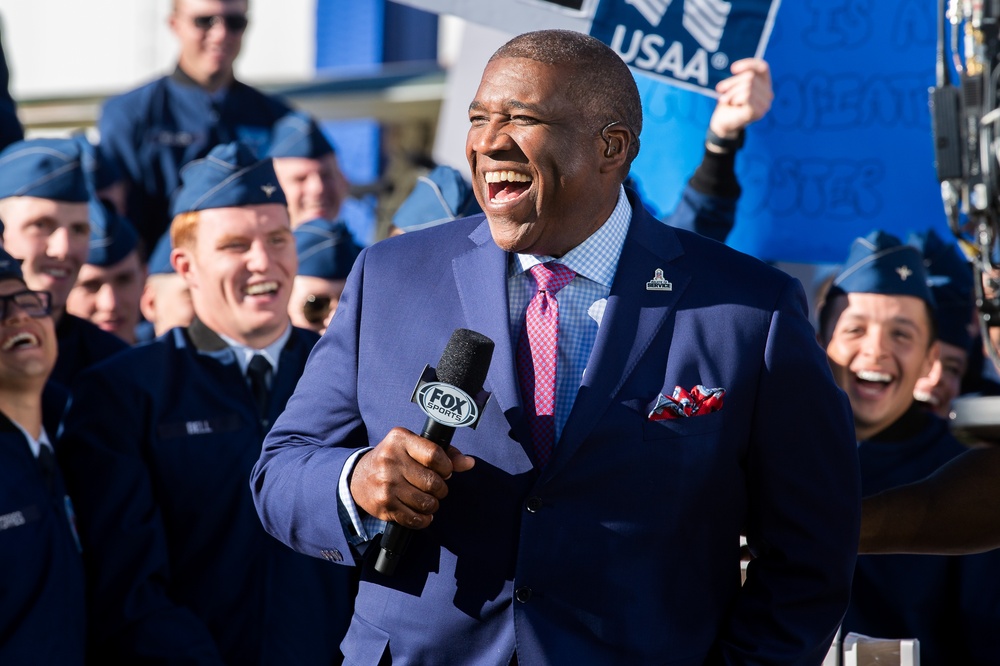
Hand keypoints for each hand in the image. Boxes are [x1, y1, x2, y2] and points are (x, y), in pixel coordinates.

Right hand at [349, 427, 474, 528]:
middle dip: (441, 489)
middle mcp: (390, 460)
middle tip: (437, 488)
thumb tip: (470, 463)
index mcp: (400, 440)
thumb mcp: (414, 447)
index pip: (434, 455)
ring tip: (428, 500)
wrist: (357, 477)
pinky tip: (422, 513)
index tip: (445, 471)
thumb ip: (444, 453)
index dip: (446, 467)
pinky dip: (424, 519)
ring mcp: (386, 484)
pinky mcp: (384, 505)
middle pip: (433, 481)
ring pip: (426, 502)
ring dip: (433, 504)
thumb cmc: (394, 459)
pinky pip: (414, 519)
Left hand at [709, 58, 772, 138]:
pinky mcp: (758, 112)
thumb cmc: (728, 103)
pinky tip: (731, 104)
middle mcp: (768, 94)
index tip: (732, 68)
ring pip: (748, 86)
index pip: (763, 67)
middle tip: (720, 89)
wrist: (722, 123)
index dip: (749, 64)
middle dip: (732, 82)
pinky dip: (734, 98)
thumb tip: (735, 68)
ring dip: (731, 92)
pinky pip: (746, 96)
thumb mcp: (733, 86)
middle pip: (751, 76)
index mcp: (764, 85)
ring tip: (725, 99)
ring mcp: (765, 104)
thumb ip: (739, 77)